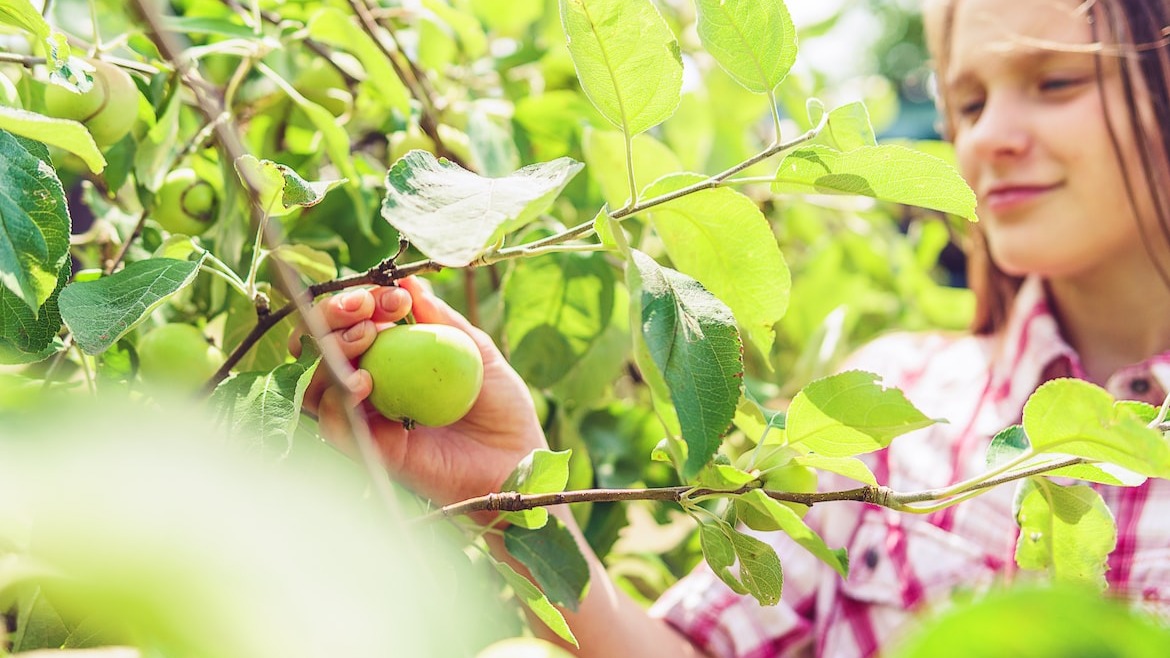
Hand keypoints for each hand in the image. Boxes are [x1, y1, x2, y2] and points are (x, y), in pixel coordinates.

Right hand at [294, 277, 546, 508]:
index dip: (361, 301)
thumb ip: (441, 318)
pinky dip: (336, 399)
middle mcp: (371, 388)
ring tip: (365, 339)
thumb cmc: (502, 407)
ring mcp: (368, 419)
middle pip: (322, 346)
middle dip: (331, 315)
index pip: (354, 323)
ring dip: (330, 351)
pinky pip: (333, 426)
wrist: (517, 459)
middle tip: (364, 310)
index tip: (395, 297)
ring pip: (317, 383)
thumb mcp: (476, 350)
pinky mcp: (372, 451)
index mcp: (393, 360)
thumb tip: (408, 281)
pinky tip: (361, 382)